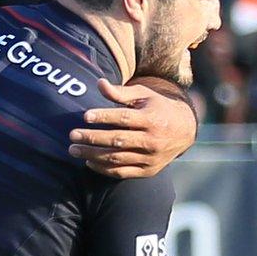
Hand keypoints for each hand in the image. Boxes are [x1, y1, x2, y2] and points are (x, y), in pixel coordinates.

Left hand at [69, 77, 195, 177]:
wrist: (184, 131)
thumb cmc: (157, 108)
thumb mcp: (143, 95)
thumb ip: (120, 92)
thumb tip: (99, 83)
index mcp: (152, 119)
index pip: (124, 118)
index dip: (104, 116)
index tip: (85, 116)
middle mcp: (153, 140)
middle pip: (118, 140)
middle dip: (93, 138)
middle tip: (72, 135)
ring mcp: (151, 157)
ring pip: (118, 158)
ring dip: (93, 155)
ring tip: (73, 150)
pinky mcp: (148, 170)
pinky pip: (123, 172)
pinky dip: (104, 169)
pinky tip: (88, 161)